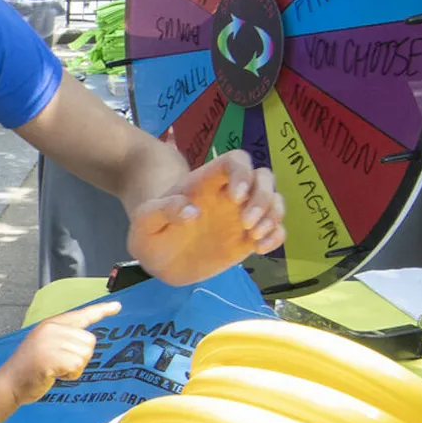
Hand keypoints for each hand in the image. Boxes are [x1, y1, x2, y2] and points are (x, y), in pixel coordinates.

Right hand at [1, 301, 120, 403]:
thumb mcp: (45, 344)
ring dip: (75, 367)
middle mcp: (52, 329)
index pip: (81, 315)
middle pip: (89, 341)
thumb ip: (64, 338)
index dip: (101, 310)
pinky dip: (70, 374)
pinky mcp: (51, 357)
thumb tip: (87, 342)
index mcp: (51, 324)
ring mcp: (51, 342)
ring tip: (56, 369)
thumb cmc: (29, 369)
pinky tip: (55, 374)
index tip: (117, 307)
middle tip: (61, 364)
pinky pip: (77, 365)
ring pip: (85, 354)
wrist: (9, 383)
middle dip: (80, 357)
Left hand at [127, 150, 285, 286]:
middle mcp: (229, 195)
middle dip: (263, 195)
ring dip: (272, 215)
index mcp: (205, 183)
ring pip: (274, 200)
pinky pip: (276, 229)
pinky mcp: (248, 238)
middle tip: (246, 223)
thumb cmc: (149, 234)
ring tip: (253, 237)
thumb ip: (163, 210)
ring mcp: (241, 216)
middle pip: (263, 177)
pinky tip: (259, 250)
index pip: (235, 160)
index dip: (242, 172)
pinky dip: (276, 236)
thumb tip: (192, 211)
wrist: (157, 261)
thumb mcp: (145, 221)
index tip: (236, 197)